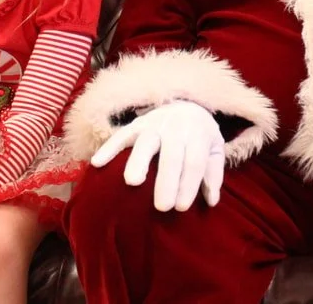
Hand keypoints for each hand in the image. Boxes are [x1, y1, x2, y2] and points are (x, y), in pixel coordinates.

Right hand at [91, 100, 225, 212]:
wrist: (187, 103)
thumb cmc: (200, 135)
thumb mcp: (214, 148)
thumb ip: (214, 174)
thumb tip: (211, 201)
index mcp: (198, 134)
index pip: (194, 162)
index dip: (188, 184)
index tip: (181, 208)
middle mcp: (175, 127)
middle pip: (171, 155)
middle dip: (166, 181)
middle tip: (162, 207)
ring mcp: (154, 124)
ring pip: (145, 142)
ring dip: (138, 161)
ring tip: (132, 183)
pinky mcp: (135, 125)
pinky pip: (121, 135)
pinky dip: (109, 148)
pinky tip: (97, 163)